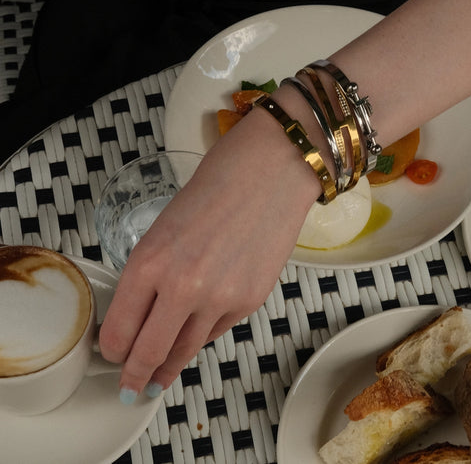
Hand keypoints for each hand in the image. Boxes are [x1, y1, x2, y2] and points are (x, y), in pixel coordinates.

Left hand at [98, 108, 319, 401]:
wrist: (271, 171)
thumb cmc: (217, 186)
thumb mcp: (165, 227)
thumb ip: (152, 272)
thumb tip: (145, 313)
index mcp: (150, 261)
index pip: (119, 328)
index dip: (112, 349)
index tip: (113, 354)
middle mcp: (183, 287)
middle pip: (149, 353)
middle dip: (135, 375)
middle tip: (130, 385)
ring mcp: (220, 298)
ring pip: (185, 351)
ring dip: (169, 367)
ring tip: (159, 377)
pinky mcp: (250, 302)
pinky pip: (216, 331)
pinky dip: (202, 335)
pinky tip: (196, 332)